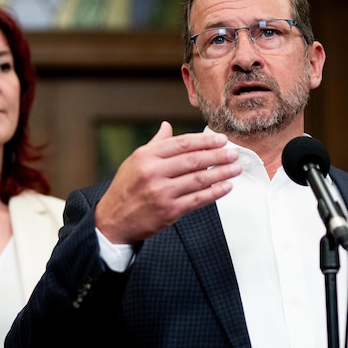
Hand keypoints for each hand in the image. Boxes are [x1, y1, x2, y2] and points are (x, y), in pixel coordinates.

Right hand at [94, 122, 240, 243]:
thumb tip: (167, 126)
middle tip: (233, 153)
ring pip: (199, 179)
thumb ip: (155, 145)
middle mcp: (153, 172)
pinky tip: (226, 187)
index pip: (182, 144)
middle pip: (194, 160)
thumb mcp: (134, 162)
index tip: (221, 140)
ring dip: (221, 173)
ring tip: (235, 168)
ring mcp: (162, 192)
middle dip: (218, 155)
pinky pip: (198, 199)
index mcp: (146, 157)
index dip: (205, 141)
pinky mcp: (169, 211)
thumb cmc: (125, 190)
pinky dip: (214, 192)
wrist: (113, 220)